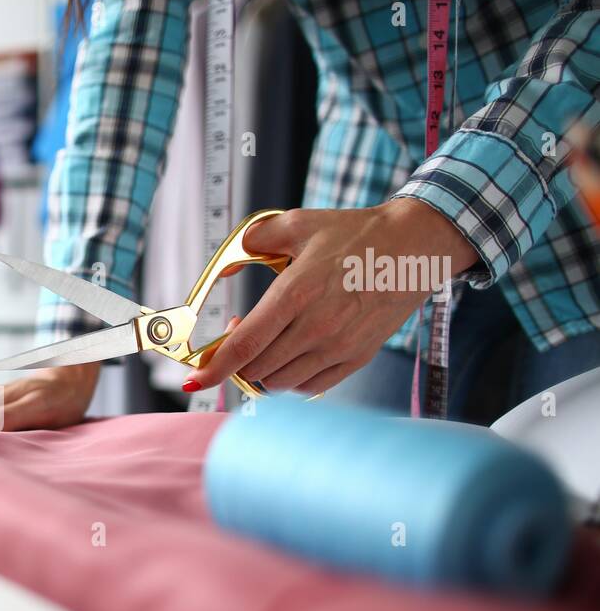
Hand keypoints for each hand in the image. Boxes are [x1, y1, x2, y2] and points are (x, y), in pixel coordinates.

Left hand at [182, 198, 479, 395]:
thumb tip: (227, 266)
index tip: (194, 379)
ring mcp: (339, 346)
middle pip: (257, 368)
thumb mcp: (299, 224)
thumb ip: (254, 239)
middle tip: (236, 333)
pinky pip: (309, 387)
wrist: (415, 246)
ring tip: (266, 341)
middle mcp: (318, 326)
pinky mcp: (356, 358)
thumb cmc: (354, 234)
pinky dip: (289, 378)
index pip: (245, 343)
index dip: (214, 367)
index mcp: (297, 292)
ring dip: (261, 370)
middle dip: (235, 360)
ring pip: (279, 382)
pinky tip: (289, 353)